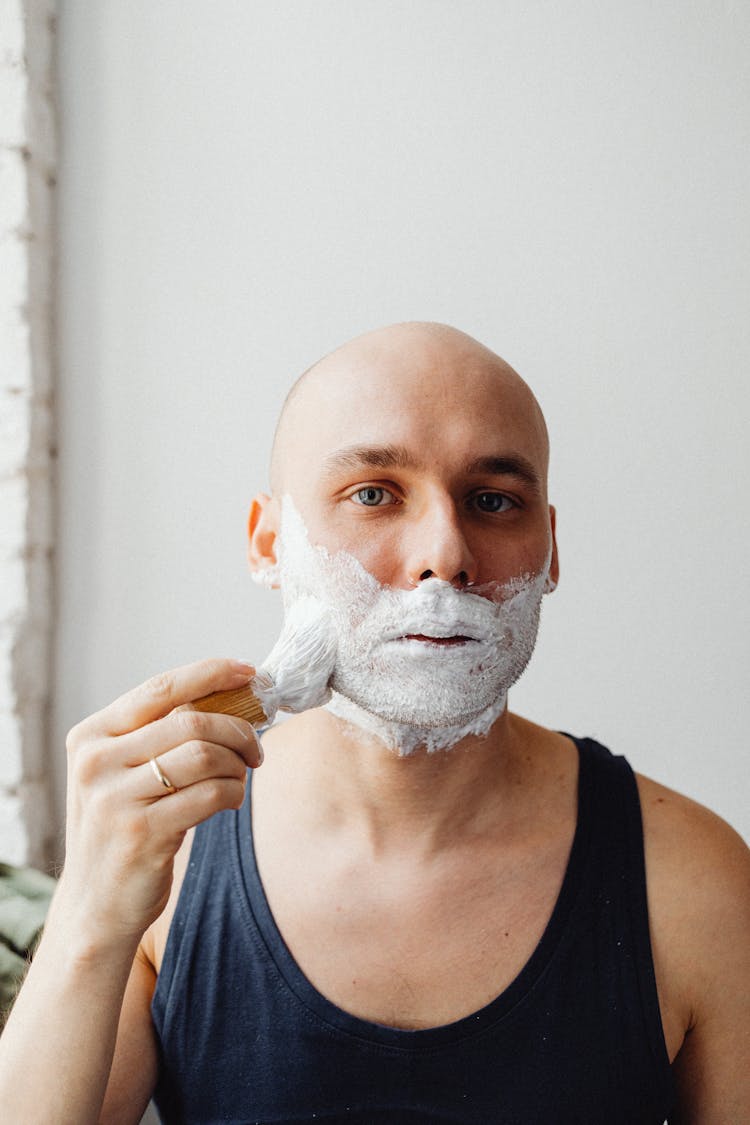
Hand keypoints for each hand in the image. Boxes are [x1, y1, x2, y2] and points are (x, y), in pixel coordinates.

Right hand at [57, 658, 262, 953]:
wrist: (94, 906)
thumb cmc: (120, 829)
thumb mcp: (120, 773)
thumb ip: (158, 734)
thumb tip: (226, 695)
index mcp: (91, 736)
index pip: (159, 689)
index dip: (209, 674)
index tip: (248, 672)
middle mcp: (96, 762)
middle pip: (192, 721)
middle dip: (238, 729)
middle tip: (256, 748)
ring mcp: (115, 799)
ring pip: (206, 755)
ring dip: (237, 764)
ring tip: (238, 777)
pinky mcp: (142, 833)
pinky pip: (212, 794)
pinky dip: (234, 792)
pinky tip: (230, 800)